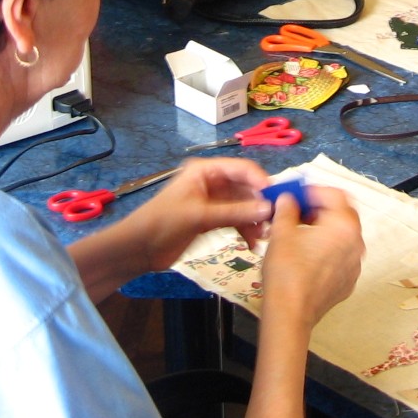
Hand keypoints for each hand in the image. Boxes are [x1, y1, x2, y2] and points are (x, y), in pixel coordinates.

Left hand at [127, 158, 273, 270]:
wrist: (138, 248)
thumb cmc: (164, 222)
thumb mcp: (200, 216)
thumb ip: (235, 212)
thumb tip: (268, 209)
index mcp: (205, 170)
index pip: (242, 168)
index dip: (261, 181)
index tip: (278, 198)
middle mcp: (212, 182)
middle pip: (245, 188)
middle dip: (260, 205)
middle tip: (273, 223)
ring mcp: (212, 201)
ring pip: (243, 206)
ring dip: (253, 220)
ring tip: (262, 237)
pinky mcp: (211, 219)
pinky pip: (235, 220)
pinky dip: (244, 230)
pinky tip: (250, 244)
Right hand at [259, 187, 362, 329]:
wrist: (290, 313)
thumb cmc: (287, 272)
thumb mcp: (282, 231)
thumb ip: (287, 208)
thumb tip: (288, 199)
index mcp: (344, 226)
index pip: (335, 195)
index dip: (313, 191)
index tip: (296, 195)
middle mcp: (356, 244)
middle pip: (342, 214)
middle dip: (320, 208)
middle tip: (297, 211)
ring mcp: (354, 265)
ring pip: (342, 236)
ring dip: (323, 228)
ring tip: (298, 232)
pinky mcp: (348, 281)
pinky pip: (340, 256)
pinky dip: (326, 249)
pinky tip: (305, 254)